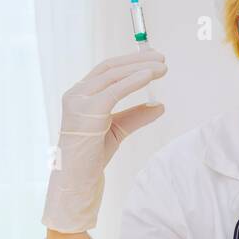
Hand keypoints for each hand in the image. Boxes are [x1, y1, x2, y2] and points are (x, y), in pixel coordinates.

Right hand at [42, 49, 166, 232]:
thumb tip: (160, 105)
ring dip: (140, 68)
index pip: (107, 69)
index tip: (153, 58)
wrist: (76, 180)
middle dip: (138, 60)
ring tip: (162, 67)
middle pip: (110, 68)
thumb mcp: (118, 130)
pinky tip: (149, 76)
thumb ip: (135, 116)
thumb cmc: (92, 157)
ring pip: (113, 76)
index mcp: (80, 94)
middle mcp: (76, 94)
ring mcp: (78, 102)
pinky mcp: (87, 113)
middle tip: (162, 58)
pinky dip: (133, 81)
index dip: (130, 61)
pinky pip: (114, 91)